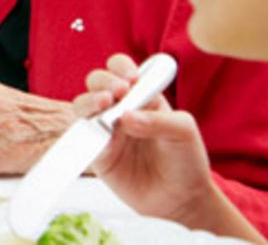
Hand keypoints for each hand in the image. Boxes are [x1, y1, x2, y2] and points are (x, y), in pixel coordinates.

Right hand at [76, 54, 237, 229]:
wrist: (181, 199)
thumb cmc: (186, 160)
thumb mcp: (184, 132)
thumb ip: (158, 120)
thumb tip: (126, 117)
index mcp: (142, 96)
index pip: (122, 70)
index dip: (121, 68)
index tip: (131, 78)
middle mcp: (120, 109)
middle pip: (96, 83)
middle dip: (103, 81)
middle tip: (118, 91)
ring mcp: (106, 130)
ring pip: (82, 105)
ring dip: (89, 101)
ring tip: (105, 105)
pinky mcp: (97, 153)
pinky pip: (81, 137)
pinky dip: (85, 132)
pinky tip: (100, 136)